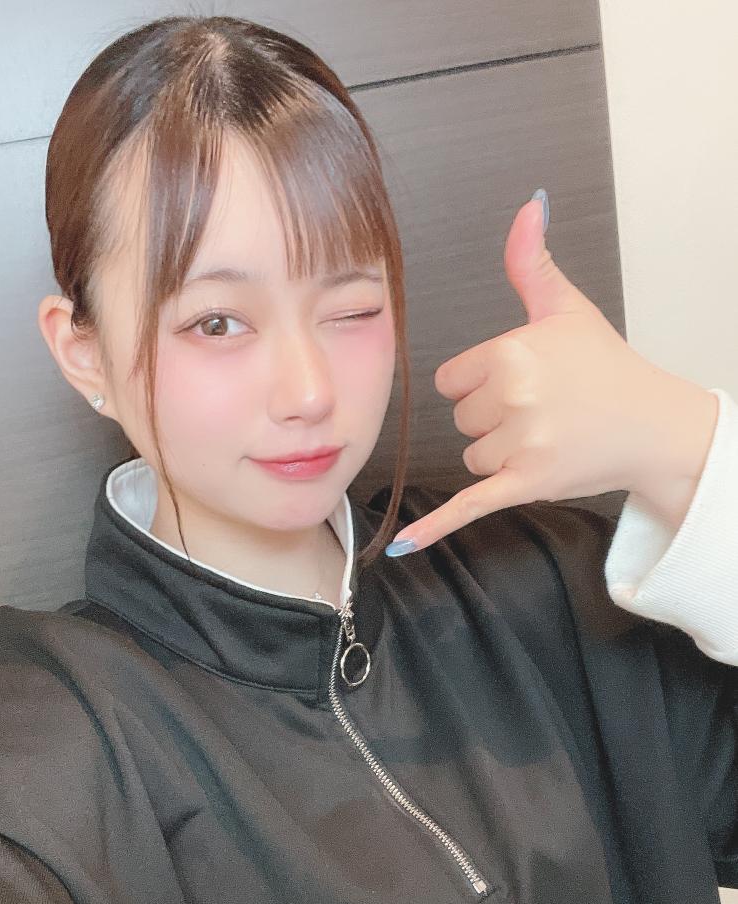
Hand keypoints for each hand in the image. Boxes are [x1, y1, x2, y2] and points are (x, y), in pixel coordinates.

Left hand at [384, 192, 716, 553]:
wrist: (653, 425)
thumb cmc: (606, 367)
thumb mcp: (566, 308)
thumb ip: (532, 263)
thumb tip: (526, 206)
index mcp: (511, 352)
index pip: (452, 380)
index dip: (481, 383)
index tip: (521, 383)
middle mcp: (514, 395)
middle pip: (461, 418)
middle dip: (494, 418)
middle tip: (543, 411)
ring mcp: (522, 443)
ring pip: (471, 455)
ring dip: (499, 454)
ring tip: (546, 437)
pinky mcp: (527, 483)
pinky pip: (470, 504)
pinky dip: (436, 527)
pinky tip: (402, 546)